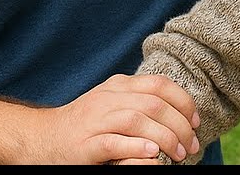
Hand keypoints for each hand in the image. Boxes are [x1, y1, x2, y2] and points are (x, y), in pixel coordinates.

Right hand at [41, 73, 199, 163]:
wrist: (43, 138)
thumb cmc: (86, 124)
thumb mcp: (113, 102)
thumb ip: (140, 101)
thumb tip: (181, 112)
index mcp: (118, 86)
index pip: (160, 85)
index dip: (184, 103)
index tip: (196, 122)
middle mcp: (108, 98)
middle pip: (154, 104)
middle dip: (180, 126)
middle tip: (191, 146)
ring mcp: (95, 121)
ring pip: (137, 120)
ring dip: (165, 138)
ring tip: (178, 154)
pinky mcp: (85, 145)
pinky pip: (113, 142)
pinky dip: (136, 146)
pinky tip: (151, 153)